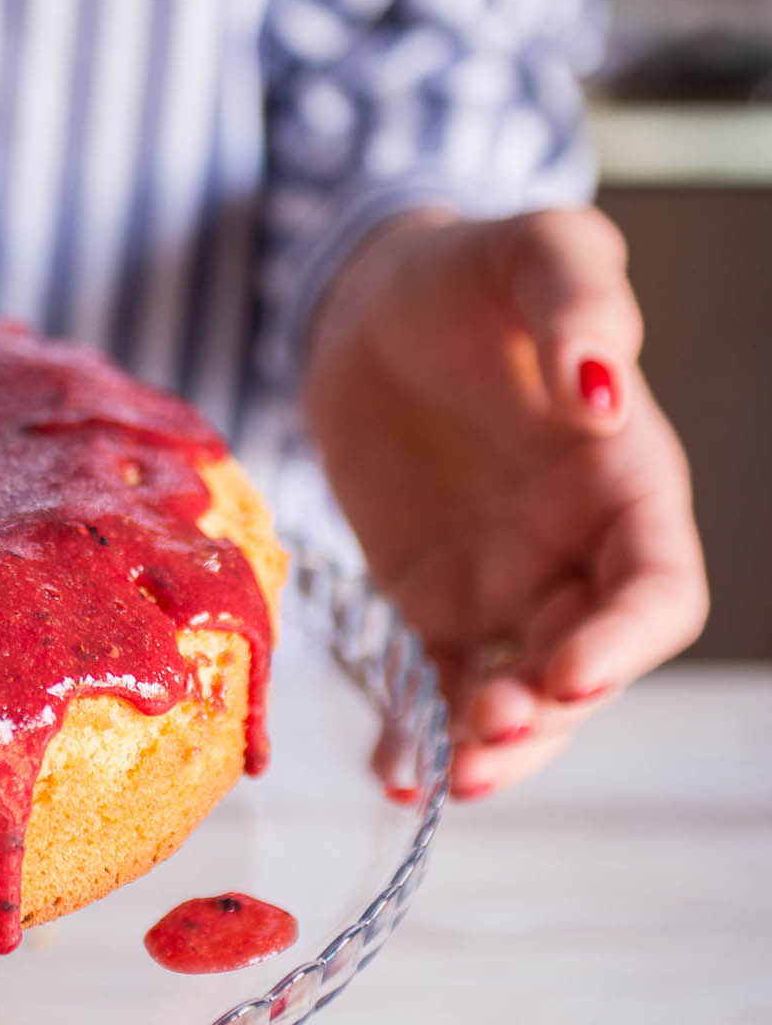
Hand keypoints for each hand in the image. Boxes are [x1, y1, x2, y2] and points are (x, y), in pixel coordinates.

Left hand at [301, 206, 708, 797]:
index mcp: (626, 483)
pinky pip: (431, 686)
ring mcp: (503, 585)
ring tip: (446, 768)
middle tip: (485, 727)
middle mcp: (574, 550)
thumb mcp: (537, 252)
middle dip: (546, 717)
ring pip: (515, 696)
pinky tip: (394, 772)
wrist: (367, 302)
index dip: (625, 645)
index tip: (569, 673)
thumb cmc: (468, 272)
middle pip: (586, 667)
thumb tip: (603, 395)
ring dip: (490, 745)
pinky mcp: (428, 603)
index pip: (657, 591)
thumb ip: (582, 304)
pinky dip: (418, 736)